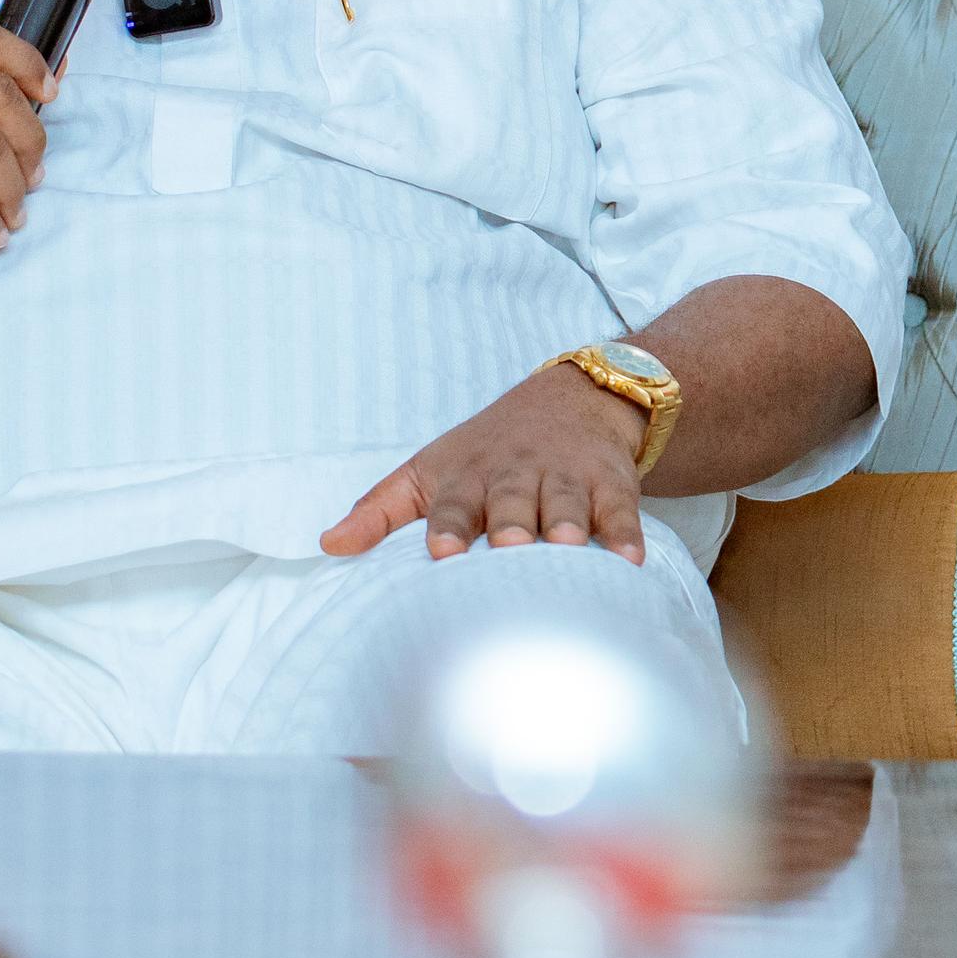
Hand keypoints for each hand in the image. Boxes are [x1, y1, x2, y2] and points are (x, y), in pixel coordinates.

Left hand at [323, 360, 650, 563]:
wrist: (574, 398)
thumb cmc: (487, 450)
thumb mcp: (430, 470)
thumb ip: (380, 510)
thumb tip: (327, 546)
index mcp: (469, 476)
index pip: (453, 503)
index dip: (447, 525)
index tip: (439, 553)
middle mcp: (517, 474)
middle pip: (513, 500)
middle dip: (512, 522)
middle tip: (510, 546)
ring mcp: (567, 476)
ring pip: (567, 501)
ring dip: (568, 522)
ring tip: (568, 548)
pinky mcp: (611, 481)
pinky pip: (621, 507)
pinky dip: (626, 532)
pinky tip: (630, 559)